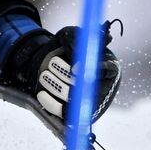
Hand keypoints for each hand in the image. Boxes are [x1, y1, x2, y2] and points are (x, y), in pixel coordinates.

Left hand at [4, 25, 120, 122]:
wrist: (47, 62)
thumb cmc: (64, 48)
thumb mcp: (68, 35)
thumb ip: (76, 38)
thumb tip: (82, 48)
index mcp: (108, 66)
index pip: (109, 69)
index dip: (94, 70)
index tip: (75, 68)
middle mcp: (102, 87)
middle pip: (86, 86)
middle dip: (64, 73)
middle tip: (52, 63)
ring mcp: (89, 103)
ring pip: (71, 97)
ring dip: (53, 83)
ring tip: (45, 74)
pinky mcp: (75, 114)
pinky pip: (63, 113)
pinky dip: (50, 102)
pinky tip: (41, 93)